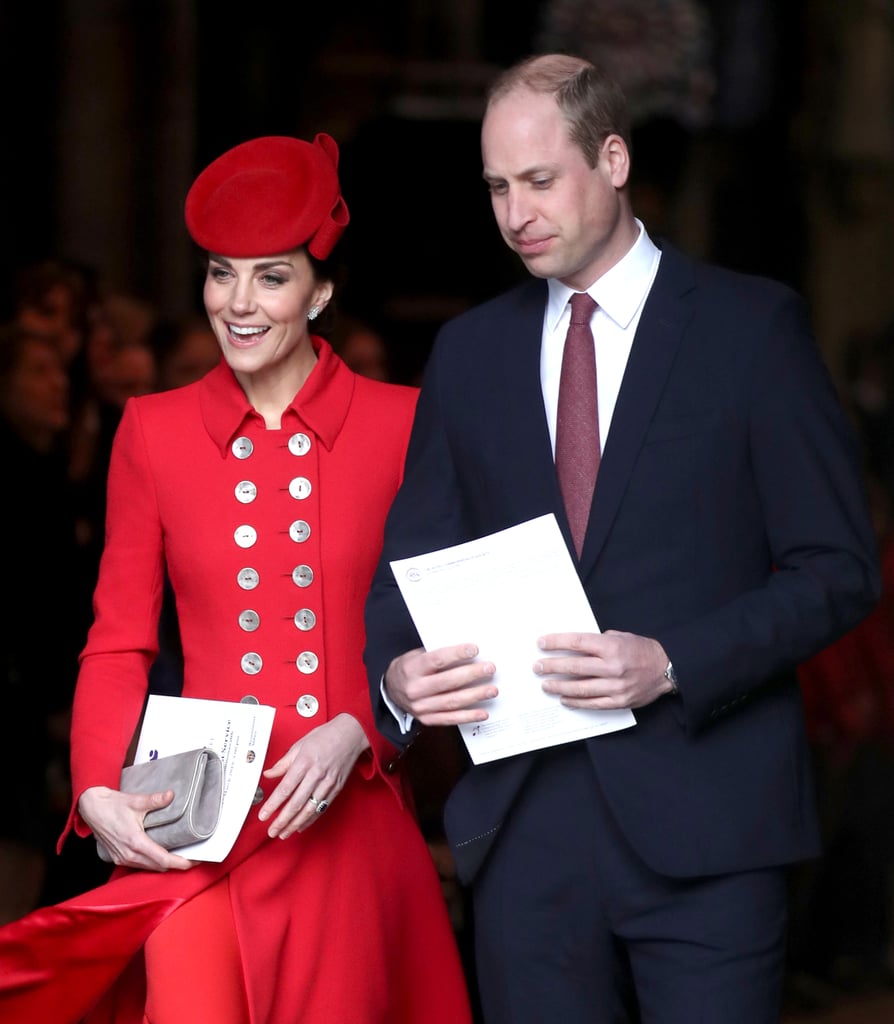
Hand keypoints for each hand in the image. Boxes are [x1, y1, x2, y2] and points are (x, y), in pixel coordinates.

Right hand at [78, 786, 194, 870]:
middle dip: (175, 865)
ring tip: (179, 857)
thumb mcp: (135, 801)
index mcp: (135, 842)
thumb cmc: (111, 805)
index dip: (179, 863)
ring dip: (163, 865)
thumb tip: (171, 795)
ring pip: (148, 868)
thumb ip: (155, 800)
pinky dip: (151, 863)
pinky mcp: (118, 858)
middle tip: (191, 858)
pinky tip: (159, 855)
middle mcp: (128, 854)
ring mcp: (122, 858)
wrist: (91, 809)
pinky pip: (139, 866)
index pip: (162, 859)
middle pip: (157, 867)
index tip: (192, 862)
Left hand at [258, 714, 369, 839]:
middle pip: (296, 803)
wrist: (351, 734)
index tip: (263, 815)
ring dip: (295, 824)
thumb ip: (283, 763)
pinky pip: (321, 808)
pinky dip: (311, 819)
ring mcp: (328, 783)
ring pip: (309, 809)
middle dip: (282, 820)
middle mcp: (316, 774)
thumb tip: (268, 774)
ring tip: (284, 833)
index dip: (273, 805)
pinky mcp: (336, 788)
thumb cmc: (325, 737)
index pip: (285, 789)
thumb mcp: (300, 745)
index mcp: (304, 762)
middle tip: (272, 831)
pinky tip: (301, 826)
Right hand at [384, 644, 496, 725]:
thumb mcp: (417, 655)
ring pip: (451, 702)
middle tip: (489, 669)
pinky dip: (468, 716)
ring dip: (475, 696)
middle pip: (447, 682)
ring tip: (492, 690)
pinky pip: (450, 719)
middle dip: (472, 674)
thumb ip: (437, 654)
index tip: (474, 649)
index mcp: (412, 668)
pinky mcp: (426, 719)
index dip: (456, 654)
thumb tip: (468, 652)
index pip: (436, 660)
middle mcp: (415, 689)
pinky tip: (482, 712)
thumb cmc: (410, 668)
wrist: (391, 689)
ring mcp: (420, 707)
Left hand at [535, 630, 672, 708]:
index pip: (577, 643)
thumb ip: (598, 641)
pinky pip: (592, 704)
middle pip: (574, 667)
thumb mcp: (621, 637)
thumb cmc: (641, 650)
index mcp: (612, 647)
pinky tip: (564, 699)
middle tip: (537, 667)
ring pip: (579, 688)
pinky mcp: (619, 701)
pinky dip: (576, 702)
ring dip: (559, 687)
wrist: (667, 669)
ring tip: (545, 685)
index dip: (556, 643)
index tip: (541, 643)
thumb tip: (573, 646)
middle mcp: (613, 667)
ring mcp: (616, 686)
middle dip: (552, 667)